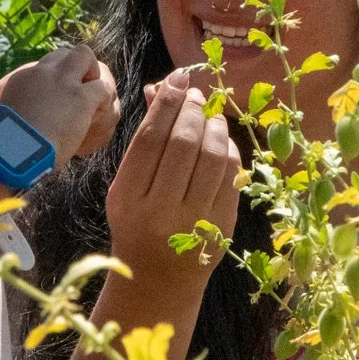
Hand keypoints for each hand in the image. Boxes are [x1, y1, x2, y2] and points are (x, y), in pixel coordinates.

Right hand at [0, 44, 117, 164]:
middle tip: (81, 91)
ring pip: (85, 55)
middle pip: (66, 53)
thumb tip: (31, 118)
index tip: (63, 95)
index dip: (60, 77)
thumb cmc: (9, 145)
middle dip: (78, 67)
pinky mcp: (80, 98)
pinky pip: (102, 88)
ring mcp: (62, 82)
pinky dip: (104, 100)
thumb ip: (22, 111)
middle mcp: (42, 73)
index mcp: (23, 79)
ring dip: (94, 75)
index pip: (48, 65)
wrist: (14, 151)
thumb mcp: (9, 118)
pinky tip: (95, 117)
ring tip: (93, 100)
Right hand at [104, 69, 242, 291]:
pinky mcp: (222, 227)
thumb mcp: (127, 186)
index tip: (178, 79)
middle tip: (195, 95)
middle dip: (193, 109)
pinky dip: (227, 149)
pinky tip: (220, 140)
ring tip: (208, 114)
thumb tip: (162, 87)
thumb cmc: (137, 224)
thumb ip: (144, 140)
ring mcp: (195, 223)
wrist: (158, 280)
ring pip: (212, 157)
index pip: (150, 139)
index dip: (167, 103)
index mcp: (128, 199)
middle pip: (184, 144)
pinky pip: (231, 175)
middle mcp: (160, 213)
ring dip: (214, 124)